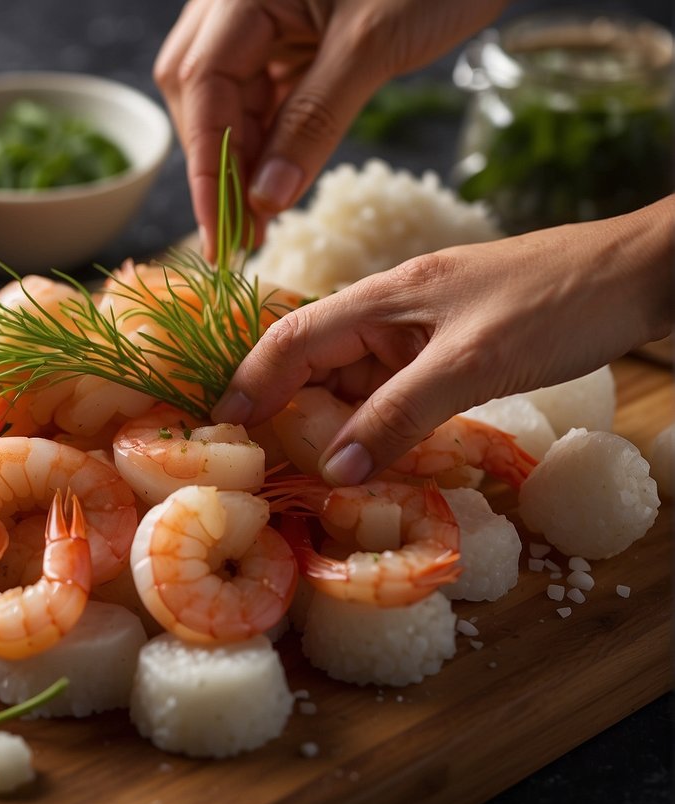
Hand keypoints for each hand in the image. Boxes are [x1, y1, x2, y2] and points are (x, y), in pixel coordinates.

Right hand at [154, 0, 504, 257]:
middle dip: (217, 164)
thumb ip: (313, 122)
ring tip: (262, 217)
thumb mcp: (373, 46)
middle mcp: (235, 2)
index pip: (201, 85)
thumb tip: (266, 201)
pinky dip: (268, 138)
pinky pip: (261, 92)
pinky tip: (279, 177)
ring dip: (242, 158)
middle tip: (244, 233)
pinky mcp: (288, 34)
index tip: (221, 233)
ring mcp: (259, 16)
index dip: (207, 166)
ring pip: (227, 97)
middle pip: (198, 92)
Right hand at [211, 197, 674, 483]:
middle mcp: (394, 312)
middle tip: (264, 466)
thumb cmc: (557, 304)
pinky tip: (381, 460)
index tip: (224, 424)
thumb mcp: (473, 365)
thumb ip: (400, 416)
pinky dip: (384, 425)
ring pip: (360, 382)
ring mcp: (426, 332)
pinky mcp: (455, 351)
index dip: (253, 379)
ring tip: (314, 476)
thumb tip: (335, 470)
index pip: (295, 336)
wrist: (644, 275)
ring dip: (339, 425)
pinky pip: (400, 392)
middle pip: (320, 361)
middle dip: (290, 410)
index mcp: (384, 296)